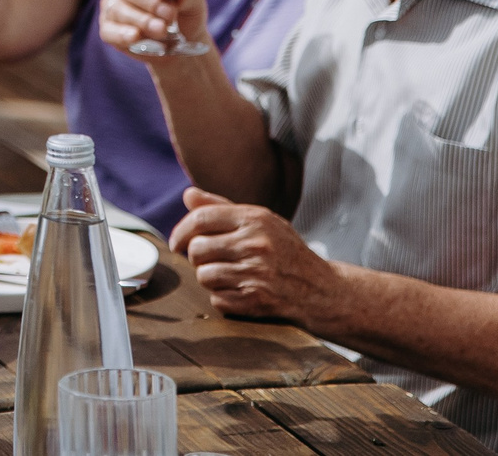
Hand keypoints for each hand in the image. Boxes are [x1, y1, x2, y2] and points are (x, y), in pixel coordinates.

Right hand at [98, 0, 208, 59]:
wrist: (183, 39)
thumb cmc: (184, 11)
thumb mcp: (193, 0)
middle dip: (149, 3)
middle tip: (169, 15)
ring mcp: (112, 4)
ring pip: (118, 9)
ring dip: (141, 20)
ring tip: (161, 30)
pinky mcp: (108, 27)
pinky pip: (109, 30)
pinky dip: (122, 34)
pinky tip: (136, 36)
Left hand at [168, 189, 348, 325]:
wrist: (320, 289)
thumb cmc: (285, 251)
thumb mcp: (261, 221)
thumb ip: (221, 207)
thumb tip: (188, 196)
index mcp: (255, 219)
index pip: (201, 219)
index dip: (181, 231)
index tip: (177, 242)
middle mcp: (255, 244)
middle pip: (197, 249)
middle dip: (197, 256)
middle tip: (211, 259)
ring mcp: (255, 273)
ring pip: (204, 275)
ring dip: (210, 278)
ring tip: (228, 274)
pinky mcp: (255, 300)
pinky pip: (216, 299)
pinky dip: (222, 298)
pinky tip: (239, 290)